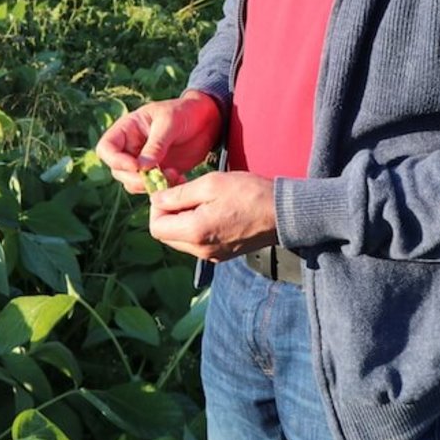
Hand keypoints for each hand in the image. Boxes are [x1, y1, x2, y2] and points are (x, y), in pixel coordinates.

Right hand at [95, 91, 221, 193]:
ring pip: (133, 182)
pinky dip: (164, 188)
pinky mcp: (159, 172)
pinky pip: (153, 186)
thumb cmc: (184, 111)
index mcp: (127, 129)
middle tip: (158, 177)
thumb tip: (141, 167)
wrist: (206, 119)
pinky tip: (181, 179)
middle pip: (118, 170)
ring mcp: (144, 161)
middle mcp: (131, 147)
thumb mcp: (169, 122)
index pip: (106, 148)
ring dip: (150, 185)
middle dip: (135, 178)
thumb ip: (155, 144)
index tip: (136, 166)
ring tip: (174, 175)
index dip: (115, 160)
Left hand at [148, 171, 276, 261]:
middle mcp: (200, 250)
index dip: (156, 206)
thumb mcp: (211, 184)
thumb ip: (179, 194)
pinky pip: (198, 242)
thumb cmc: (249, 194)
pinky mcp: (222, 254)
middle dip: (168, 211)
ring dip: (181, 218)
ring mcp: (212, 255)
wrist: (283, 213)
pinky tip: (209, 208)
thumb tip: (156, 199)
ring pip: (181, 239)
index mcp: (195, 232)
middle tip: (180, 187)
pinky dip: (195, 225)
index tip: (168, 186)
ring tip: (197, 196)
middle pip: (167, 235)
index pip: (156, 227)